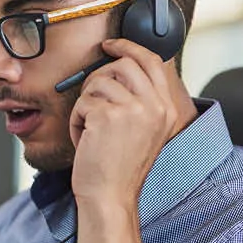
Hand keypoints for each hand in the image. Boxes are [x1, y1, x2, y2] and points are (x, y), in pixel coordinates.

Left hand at [68, 39, 196, 205]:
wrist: (110, 196)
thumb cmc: (119, 167)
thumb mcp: (143, 130)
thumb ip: (140, 100)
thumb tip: (117, 65)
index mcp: (167, 108)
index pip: (152, 61)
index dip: (129, 47)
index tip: (110, 45)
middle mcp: (155, 106)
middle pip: (123, 64)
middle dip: (99, 76)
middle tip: (90, 98)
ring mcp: (133, 109)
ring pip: (98, 82)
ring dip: (86, 104)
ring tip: (90, 129)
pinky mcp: (107, 116)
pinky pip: (82, 102)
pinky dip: (76, 120)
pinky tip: (84, 139)